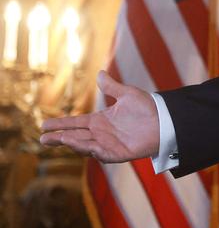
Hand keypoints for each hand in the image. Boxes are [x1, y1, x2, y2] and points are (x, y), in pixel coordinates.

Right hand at [39, 70, 159, 162]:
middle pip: (75, 136)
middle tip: (43, 139)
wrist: (166, 121)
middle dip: (59, 138)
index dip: (60, 124)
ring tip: (59, 138)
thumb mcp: (127, 94)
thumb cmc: (148, 108)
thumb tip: (100, 73)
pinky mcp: (118, 153)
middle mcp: (101, 134)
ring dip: (72, 142)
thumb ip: (112, 87)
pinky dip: (90, 150)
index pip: (75, 123)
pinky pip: (101, 154)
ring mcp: (108, 144)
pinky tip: (80, 145)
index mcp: (101, 120)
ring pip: (85, 145)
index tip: (44, 124)